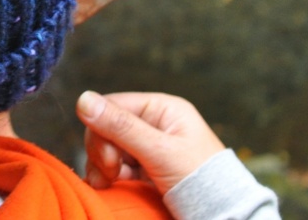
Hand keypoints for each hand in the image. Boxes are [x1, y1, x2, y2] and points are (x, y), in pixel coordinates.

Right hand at [76, 90, 225, 194]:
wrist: (226, 217)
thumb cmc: (202, 183)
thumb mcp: (160, 152)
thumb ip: (121, 127)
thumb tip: (82, 99)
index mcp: (163, 109)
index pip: (112, 105)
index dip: (101, 130)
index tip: (109, 161)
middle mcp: (155, 124)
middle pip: (106, 127)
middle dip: (102, 151)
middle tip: (112, 175)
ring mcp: (149, 148)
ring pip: (107, 147)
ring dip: (101, 166)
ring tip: (108, 184)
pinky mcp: (145, 170)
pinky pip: (114, 166)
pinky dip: (107, 177)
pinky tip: (110, 188)